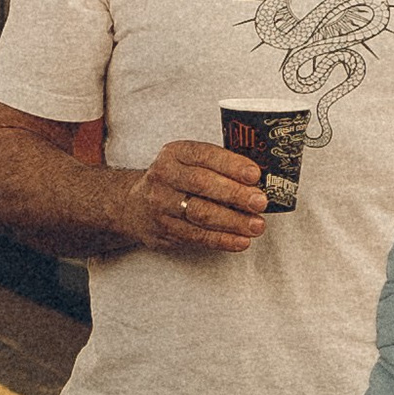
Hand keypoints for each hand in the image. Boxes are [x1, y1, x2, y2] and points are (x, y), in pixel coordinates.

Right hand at [127, 139, 267, 253]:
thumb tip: (260, 181)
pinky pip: (196, 236)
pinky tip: (240, 241)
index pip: (204, 155)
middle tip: (260, 202)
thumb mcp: (188, 161)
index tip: (255, 174)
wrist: (133, 205)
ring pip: (200, 214)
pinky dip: (221, 240)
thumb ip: (218, 166)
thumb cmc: (174, 180)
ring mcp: (160, 205)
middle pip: (201, 185)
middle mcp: (163, 177)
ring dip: (232, 221)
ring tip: (256, 225)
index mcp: (174, 154)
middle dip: (235, 194)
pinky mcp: (163, 230)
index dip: (231, 165)